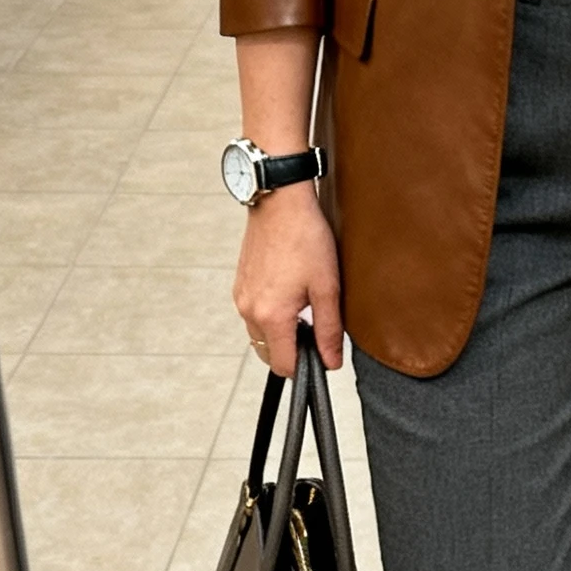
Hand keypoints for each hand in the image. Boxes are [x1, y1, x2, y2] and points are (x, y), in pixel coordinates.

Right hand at [233, 184, 343, 375]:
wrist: (281, 202)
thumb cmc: (306, 238)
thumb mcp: (327, 287)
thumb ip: (329, 330)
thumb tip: (331, 362)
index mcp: (271, 316)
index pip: (283, 366)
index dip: (305, 368)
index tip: (321, 354)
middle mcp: (249, 311)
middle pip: (268, 354)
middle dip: (292, 351)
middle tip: (315, 328)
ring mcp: (241, 298)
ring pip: (260, 335)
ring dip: (281, 333)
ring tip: (304, 307)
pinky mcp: (240, 286)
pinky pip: (254, 316)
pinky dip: (271, 317)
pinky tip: (290, 294)